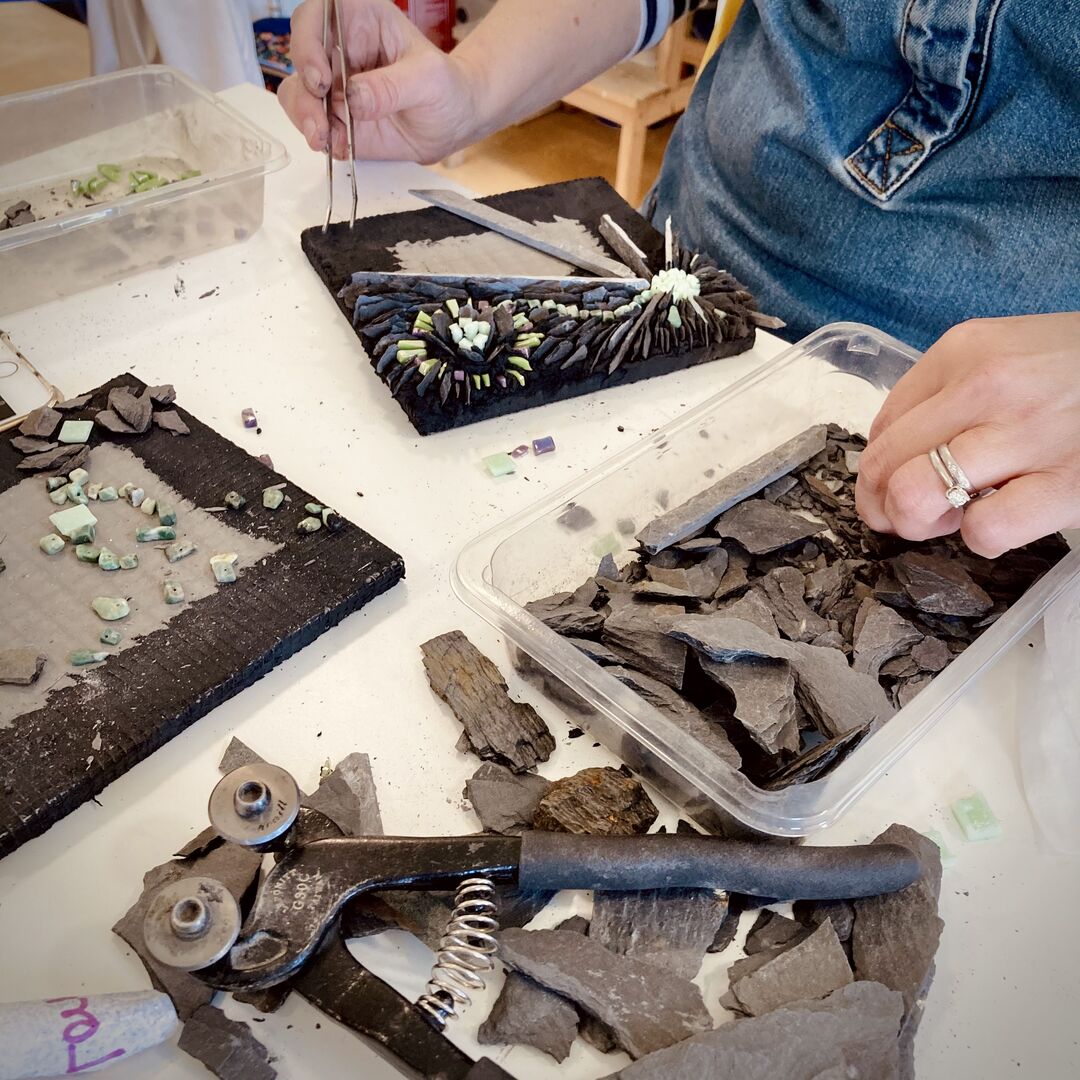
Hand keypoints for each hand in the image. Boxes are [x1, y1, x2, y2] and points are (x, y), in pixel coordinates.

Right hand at [278, 0, 478, 162]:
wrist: (452, 124)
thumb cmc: (446, 88)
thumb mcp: (429, 80)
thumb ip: (392, 87)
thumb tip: (353, 99)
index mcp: (360, 19)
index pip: (316, 14)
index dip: (307, 41)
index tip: (320, 77)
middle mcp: (339, 48)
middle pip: (300, 58)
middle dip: (304, 93)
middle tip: (319, 122)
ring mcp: (334, 84)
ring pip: (298, 93)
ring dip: (305, 118)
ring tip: (325, 139)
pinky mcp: (335, 116)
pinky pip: (312, 124)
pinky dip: (320, 138)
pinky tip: (337, 146)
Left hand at [855, 313, 1079, 557]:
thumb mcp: (1011, 353)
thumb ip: (947, 393)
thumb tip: (889, 458)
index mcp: (966, 350)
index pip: (882, 424)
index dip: (874, 470)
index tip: (886, 487)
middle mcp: (988, 387)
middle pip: (885, 464)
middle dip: (885, 503)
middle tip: (913, 514)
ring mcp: (1028, 436)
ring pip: (915, 495)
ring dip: (922, 521)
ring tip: (954, 515)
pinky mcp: (1067, 486)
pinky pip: (984, 530)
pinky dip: (982, 537)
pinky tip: (1005, 520)